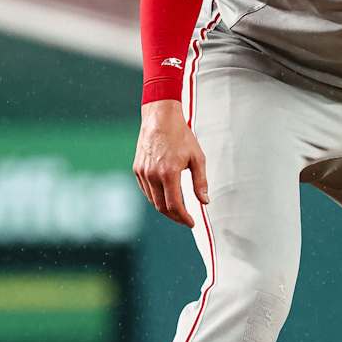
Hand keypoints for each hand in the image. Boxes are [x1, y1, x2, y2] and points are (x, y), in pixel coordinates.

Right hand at [134, 101, 208, 226]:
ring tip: (177, 210)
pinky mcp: (137, 169)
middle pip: (161, 207)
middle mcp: (152, 175)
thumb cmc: (181, 136)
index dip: (183, 218)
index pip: (174, 205)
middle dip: (174, 217)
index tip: (191, 222)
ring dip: (165, 209)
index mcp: (169, 173)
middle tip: (185, 219)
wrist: (160, 118)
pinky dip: (155, 198)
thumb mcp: (197, 158)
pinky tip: (165, 198)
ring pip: (152, 200)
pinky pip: (146, 190)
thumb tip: (205, 201)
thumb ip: (201, 182)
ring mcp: (142, 173)